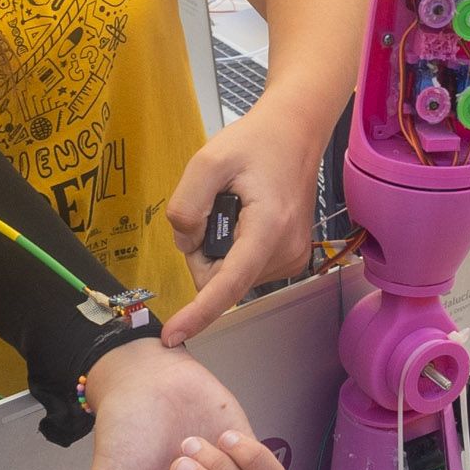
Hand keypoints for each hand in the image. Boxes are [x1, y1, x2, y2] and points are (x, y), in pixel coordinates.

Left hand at [161, 109, 317, 342]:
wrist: (296, 132)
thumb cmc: (254, 142)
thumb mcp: (208, 160)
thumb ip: (187, 204)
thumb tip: (187, 244)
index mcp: (268, 228)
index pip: (229, 283)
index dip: (198, 313)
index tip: (173, 336)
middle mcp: (286, 251)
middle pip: (221, 280)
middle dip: (201, 252)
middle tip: (212, 205)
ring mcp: (293, 258)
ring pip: (230, 276)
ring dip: (217, 249)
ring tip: (233, 206)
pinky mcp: (292, 259)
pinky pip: (244, 269)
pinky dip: (232, 249)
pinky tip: (244, 216)